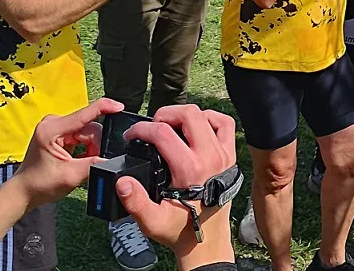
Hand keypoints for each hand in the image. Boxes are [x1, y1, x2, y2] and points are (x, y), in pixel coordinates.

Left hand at [13, 97, 123, 208]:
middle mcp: (53, 123)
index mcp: (52, 129)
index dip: (105, 108)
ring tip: (81, 163)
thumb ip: (94, 164)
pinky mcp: (59, 133)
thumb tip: (111, 159)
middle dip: (96, 144)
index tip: (120, 107)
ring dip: (91, 147)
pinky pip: (82, 135)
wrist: (24, 192)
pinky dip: (86, 148)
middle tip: (91, 161)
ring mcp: (56, 127)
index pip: (85, 113)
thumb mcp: (71, 176)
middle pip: (89, 126)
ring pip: (87, 132)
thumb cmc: (39, 184)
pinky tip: (79, 159)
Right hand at [117, 105, 236, 258]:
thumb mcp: (151, 221)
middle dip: (164, 115)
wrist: (206, 240)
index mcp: (190, 169)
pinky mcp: (231, 155)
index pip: (163, 133)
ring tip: (170, 127)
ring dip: (185, 116)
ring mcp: (224, 154)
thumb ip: (135, 202)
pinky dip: (210, 119)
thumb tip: (122, 181)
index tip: (131, 136)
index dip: (141, 129)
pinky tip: (195, 128)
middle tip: (152, 128)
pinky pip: (225, 124)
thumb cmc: (179, 229)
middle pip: (189, 115)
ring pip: (207, 115)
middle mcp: (210, 157)